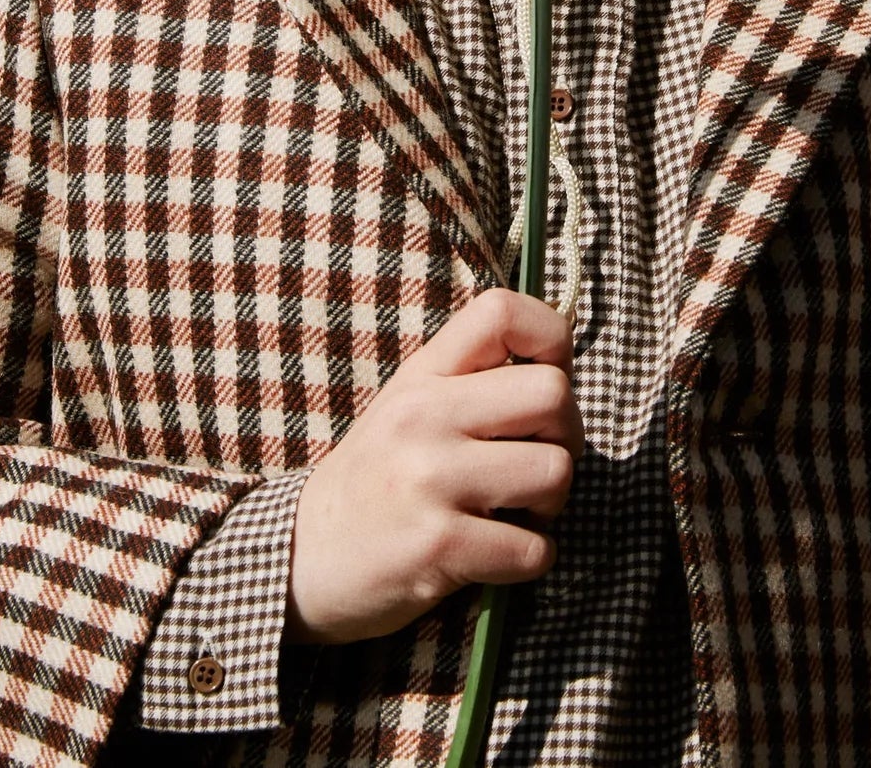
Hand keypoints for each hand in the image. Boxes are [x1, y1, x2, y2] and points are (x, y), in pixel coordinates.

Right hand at [286, 288, 583, 644]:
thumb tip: (562, 375)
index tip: (548, 377)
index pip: (502, 312)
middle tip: (537, 461)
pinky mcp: (437, 546)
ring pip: (554, 471)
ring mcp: (429, 479)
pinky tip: (499, 555)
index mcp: (423, 374)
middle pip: (553, 394)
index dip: (550, 337)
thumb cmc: (378, 478)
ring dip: (551, 504)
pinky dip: (531, 558)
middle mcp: (425, 416)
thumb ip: (473, 380)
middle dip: (566, 436)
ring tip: (515, 512)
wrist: (303, 558)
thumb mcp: (410, 405)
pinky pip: (533, 549)